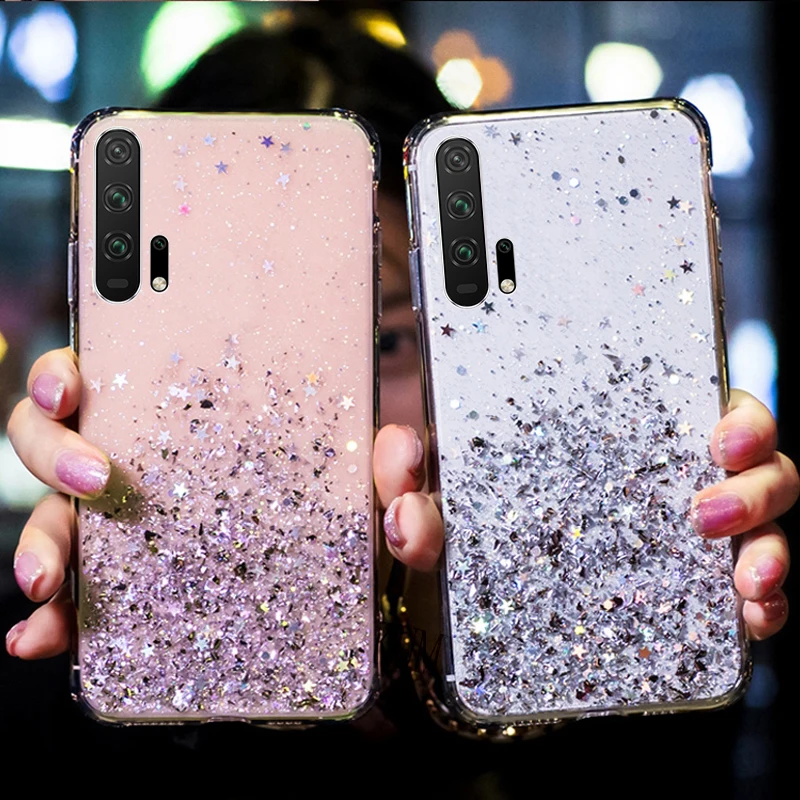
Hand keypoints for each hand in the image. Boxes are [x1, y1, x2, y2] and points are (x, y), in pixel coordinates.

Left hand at [374, 389, 796, 641]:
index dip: (728, 410)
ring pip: (761, 521)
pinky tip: (747, 617)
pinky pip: (752, 592)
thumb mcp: (432, 496)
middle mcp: (660, 472)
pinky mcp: (690, 590)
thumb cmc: (467, 526)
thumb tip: (404, 454)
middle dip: (756, 478)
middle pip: (748, 458)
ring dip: (766, 544)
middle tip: (708, 506)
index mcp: (612, 428)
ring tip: (738, 574)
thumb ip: (406, 471)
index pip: (690, 397)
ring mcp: (684, 533)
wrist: (477, 608)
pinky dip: (764, 605)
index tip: (720, 431)